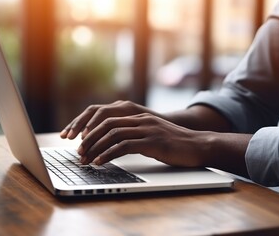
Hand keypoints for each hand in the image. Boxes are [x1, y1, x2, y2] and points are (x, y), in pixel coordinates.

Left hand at [74, 112, 216, 166]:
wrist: (199, 145)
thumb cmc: (176, 144)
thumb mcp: (153, 135)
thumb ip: (137, 135)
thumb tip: (117, 145)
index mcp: (140, 117)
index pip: (109, 118)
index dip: (92, 129)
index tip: (82, 142)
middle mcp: (141, 119)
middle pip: (106, 124)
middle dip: (89, 138)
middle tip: (79, 152)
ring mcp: (147, 129)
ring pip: (113, 134)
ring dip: (95, 147)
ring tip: (85, 159)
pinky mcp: (153, 142)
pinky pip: (124, 146)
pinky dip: (108, 154)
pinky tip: (100, 162)